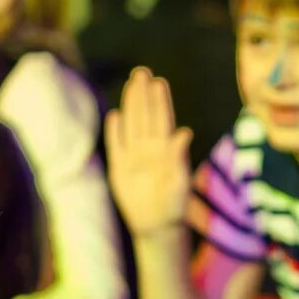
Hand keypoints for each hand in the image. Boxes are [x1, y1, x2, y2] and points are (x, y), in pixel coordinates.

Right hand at [105, 67, 193, 240]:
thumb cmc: (174, 205)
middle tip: (142, 72)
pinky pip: (115, 145)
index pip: (162, 119)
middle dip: (143, 94)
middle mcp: (149, 149)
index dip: (160, 101)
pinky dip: (114, 131)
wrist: (157, 226)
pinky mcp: (119, 169)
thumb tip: (184, 132)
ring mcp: (133, 157)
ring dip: (131, 105)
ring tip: (131, 85)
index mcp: (165, 150)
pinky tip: (114, 116)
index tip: (158, 82)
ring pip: (131, 125)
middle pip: (145, 116)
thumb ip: (179, 156)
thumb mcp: (180, 181)